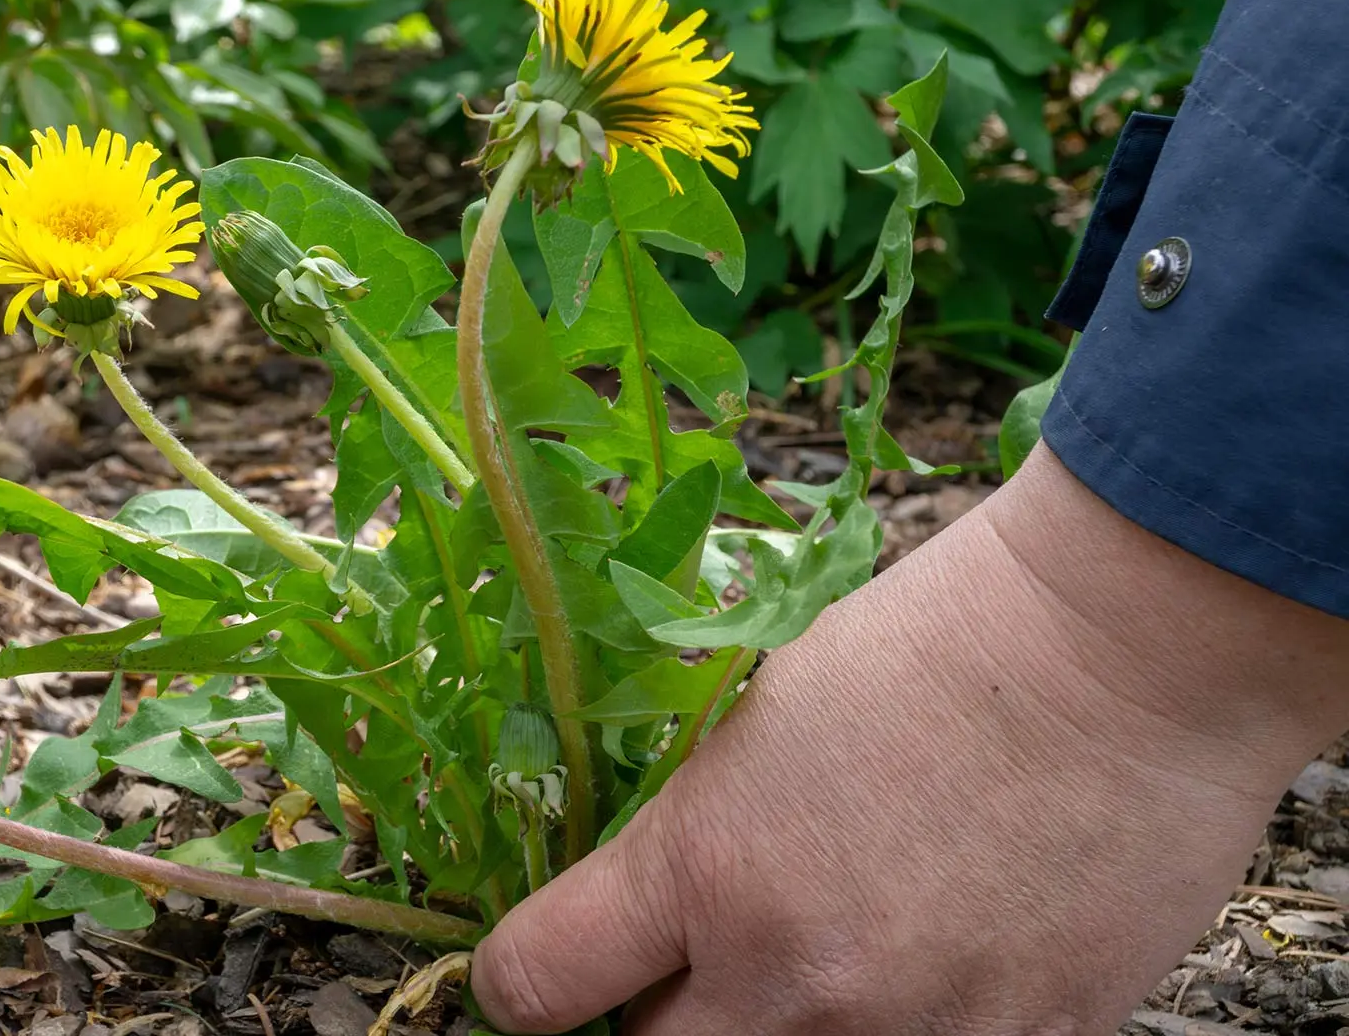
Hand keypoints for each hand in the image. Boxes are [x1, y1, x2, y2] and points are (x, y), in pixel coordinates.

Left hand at [471, 448, 1348, 1034]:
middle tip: (688, 971)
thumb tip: (646, 911)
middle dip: (652, 1025)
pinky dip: (908, 1034)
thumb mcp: (755, 719)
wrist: (1123, 653)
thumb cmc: (934, 647)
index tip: (537, 974)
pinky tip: (931, 967)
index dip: (520, 982)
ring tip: (823, 959)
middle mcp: (792, 978)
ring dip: (780, 1035)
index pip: (533, 986)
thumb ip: (688, 838)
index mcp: (701, 868)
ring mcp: (914, 1032)